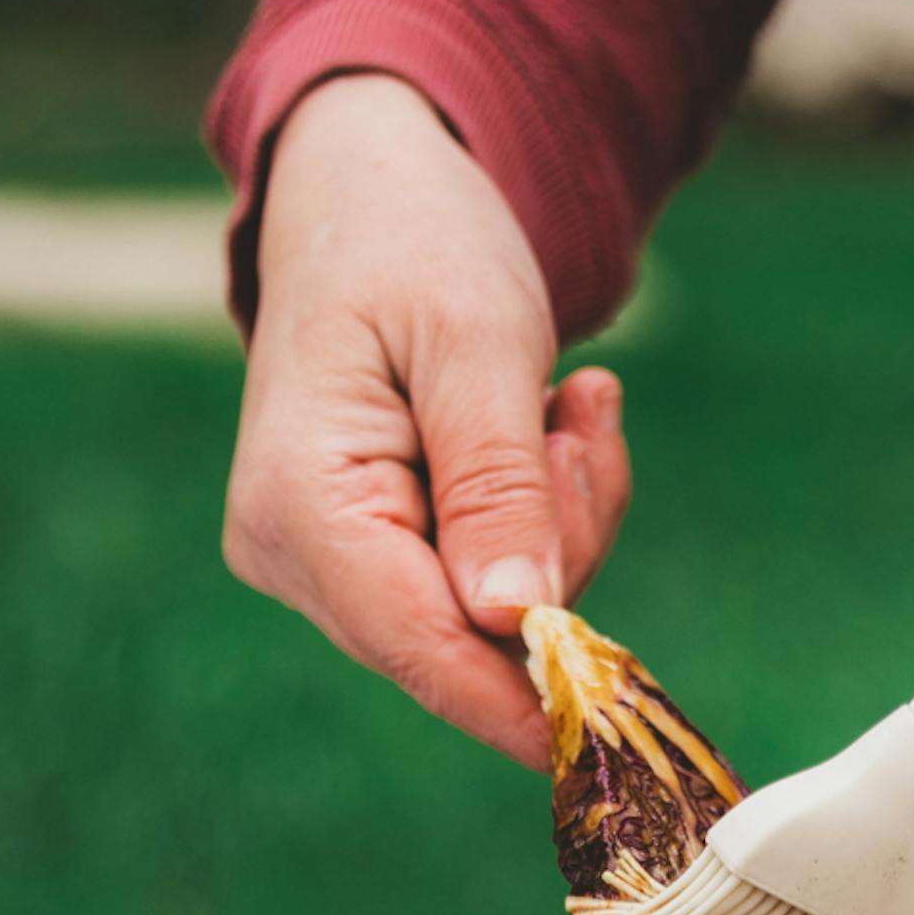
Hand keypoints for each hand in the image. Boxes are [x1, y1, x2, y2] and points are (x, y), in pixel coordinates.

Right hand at [226, 73, 630, 763]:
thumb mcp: (475, 338)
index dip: (526, 694)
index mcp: (300, 503)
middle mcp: (293, 556)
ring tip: (562, 400)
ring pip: (494, 614)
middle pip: (470, 636)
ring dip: (561, 513)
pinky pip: (491, 581)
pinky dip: (543, 511)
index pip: (424, 644)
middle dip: (559, 538)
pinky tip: (543, 420)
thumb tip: (514, 624)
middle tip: (584, 413)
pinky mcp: (371, 557)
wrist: (368, 192)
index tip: (620, 722)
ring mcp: (327, 563)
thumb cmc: (412, 239)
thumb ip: (497, 483)